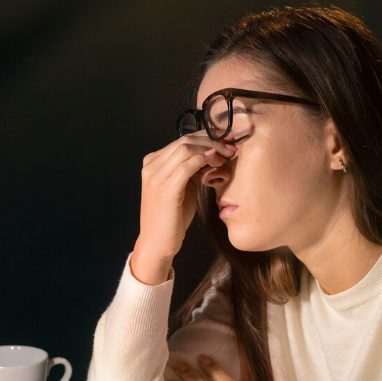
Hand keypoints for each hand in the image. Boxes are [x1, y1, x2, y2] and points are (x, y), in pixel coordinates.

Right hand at [131, 134, 235, 283]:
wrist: (157, 243)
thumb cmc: (172, 218)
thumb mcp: (182, 187)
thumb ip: (192, 169)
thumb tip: (213, 153)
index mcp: (153, 163)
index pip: (182, 139)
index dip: (207, 137)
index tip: (227, 142)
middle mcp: (151, 166)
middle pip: (185, 140)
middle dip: (212, 140)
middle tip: (231, 148)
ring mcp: (155, 177)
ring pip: (186, 148)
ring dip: (211, 149)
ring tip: (226, 157)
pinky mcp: (164, 189)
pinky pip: (187, 165)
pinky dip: (204, 160)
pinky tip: (216, 163)